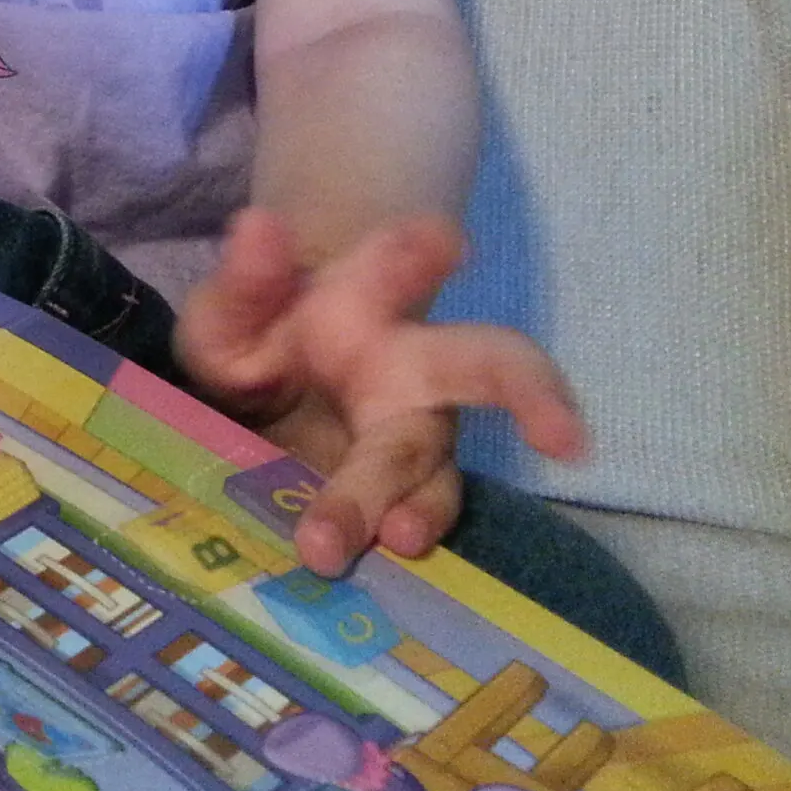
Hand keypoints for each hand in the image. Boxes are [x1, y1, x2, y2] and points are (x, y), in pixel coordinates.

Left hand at [173, 207, 587, 577]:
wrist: (264, 407)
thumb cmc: (256, 343)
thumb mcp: (226, 315)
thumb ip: (245, 281)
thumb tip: (258, 224)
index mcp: (365, 303)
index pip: (397, 266)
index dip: (420, 255)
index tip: (448, 244)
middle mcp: (412, 366)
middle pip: (484, 368)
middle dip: (528, 393)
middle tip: (564, 434)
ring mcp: (416, 438)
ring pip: (437, 466)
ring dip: (423, 500)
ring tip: (401, 536)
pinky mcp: (406, 498)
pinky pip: (417, 519)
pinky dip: (406, 541)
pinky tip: (386, 567)